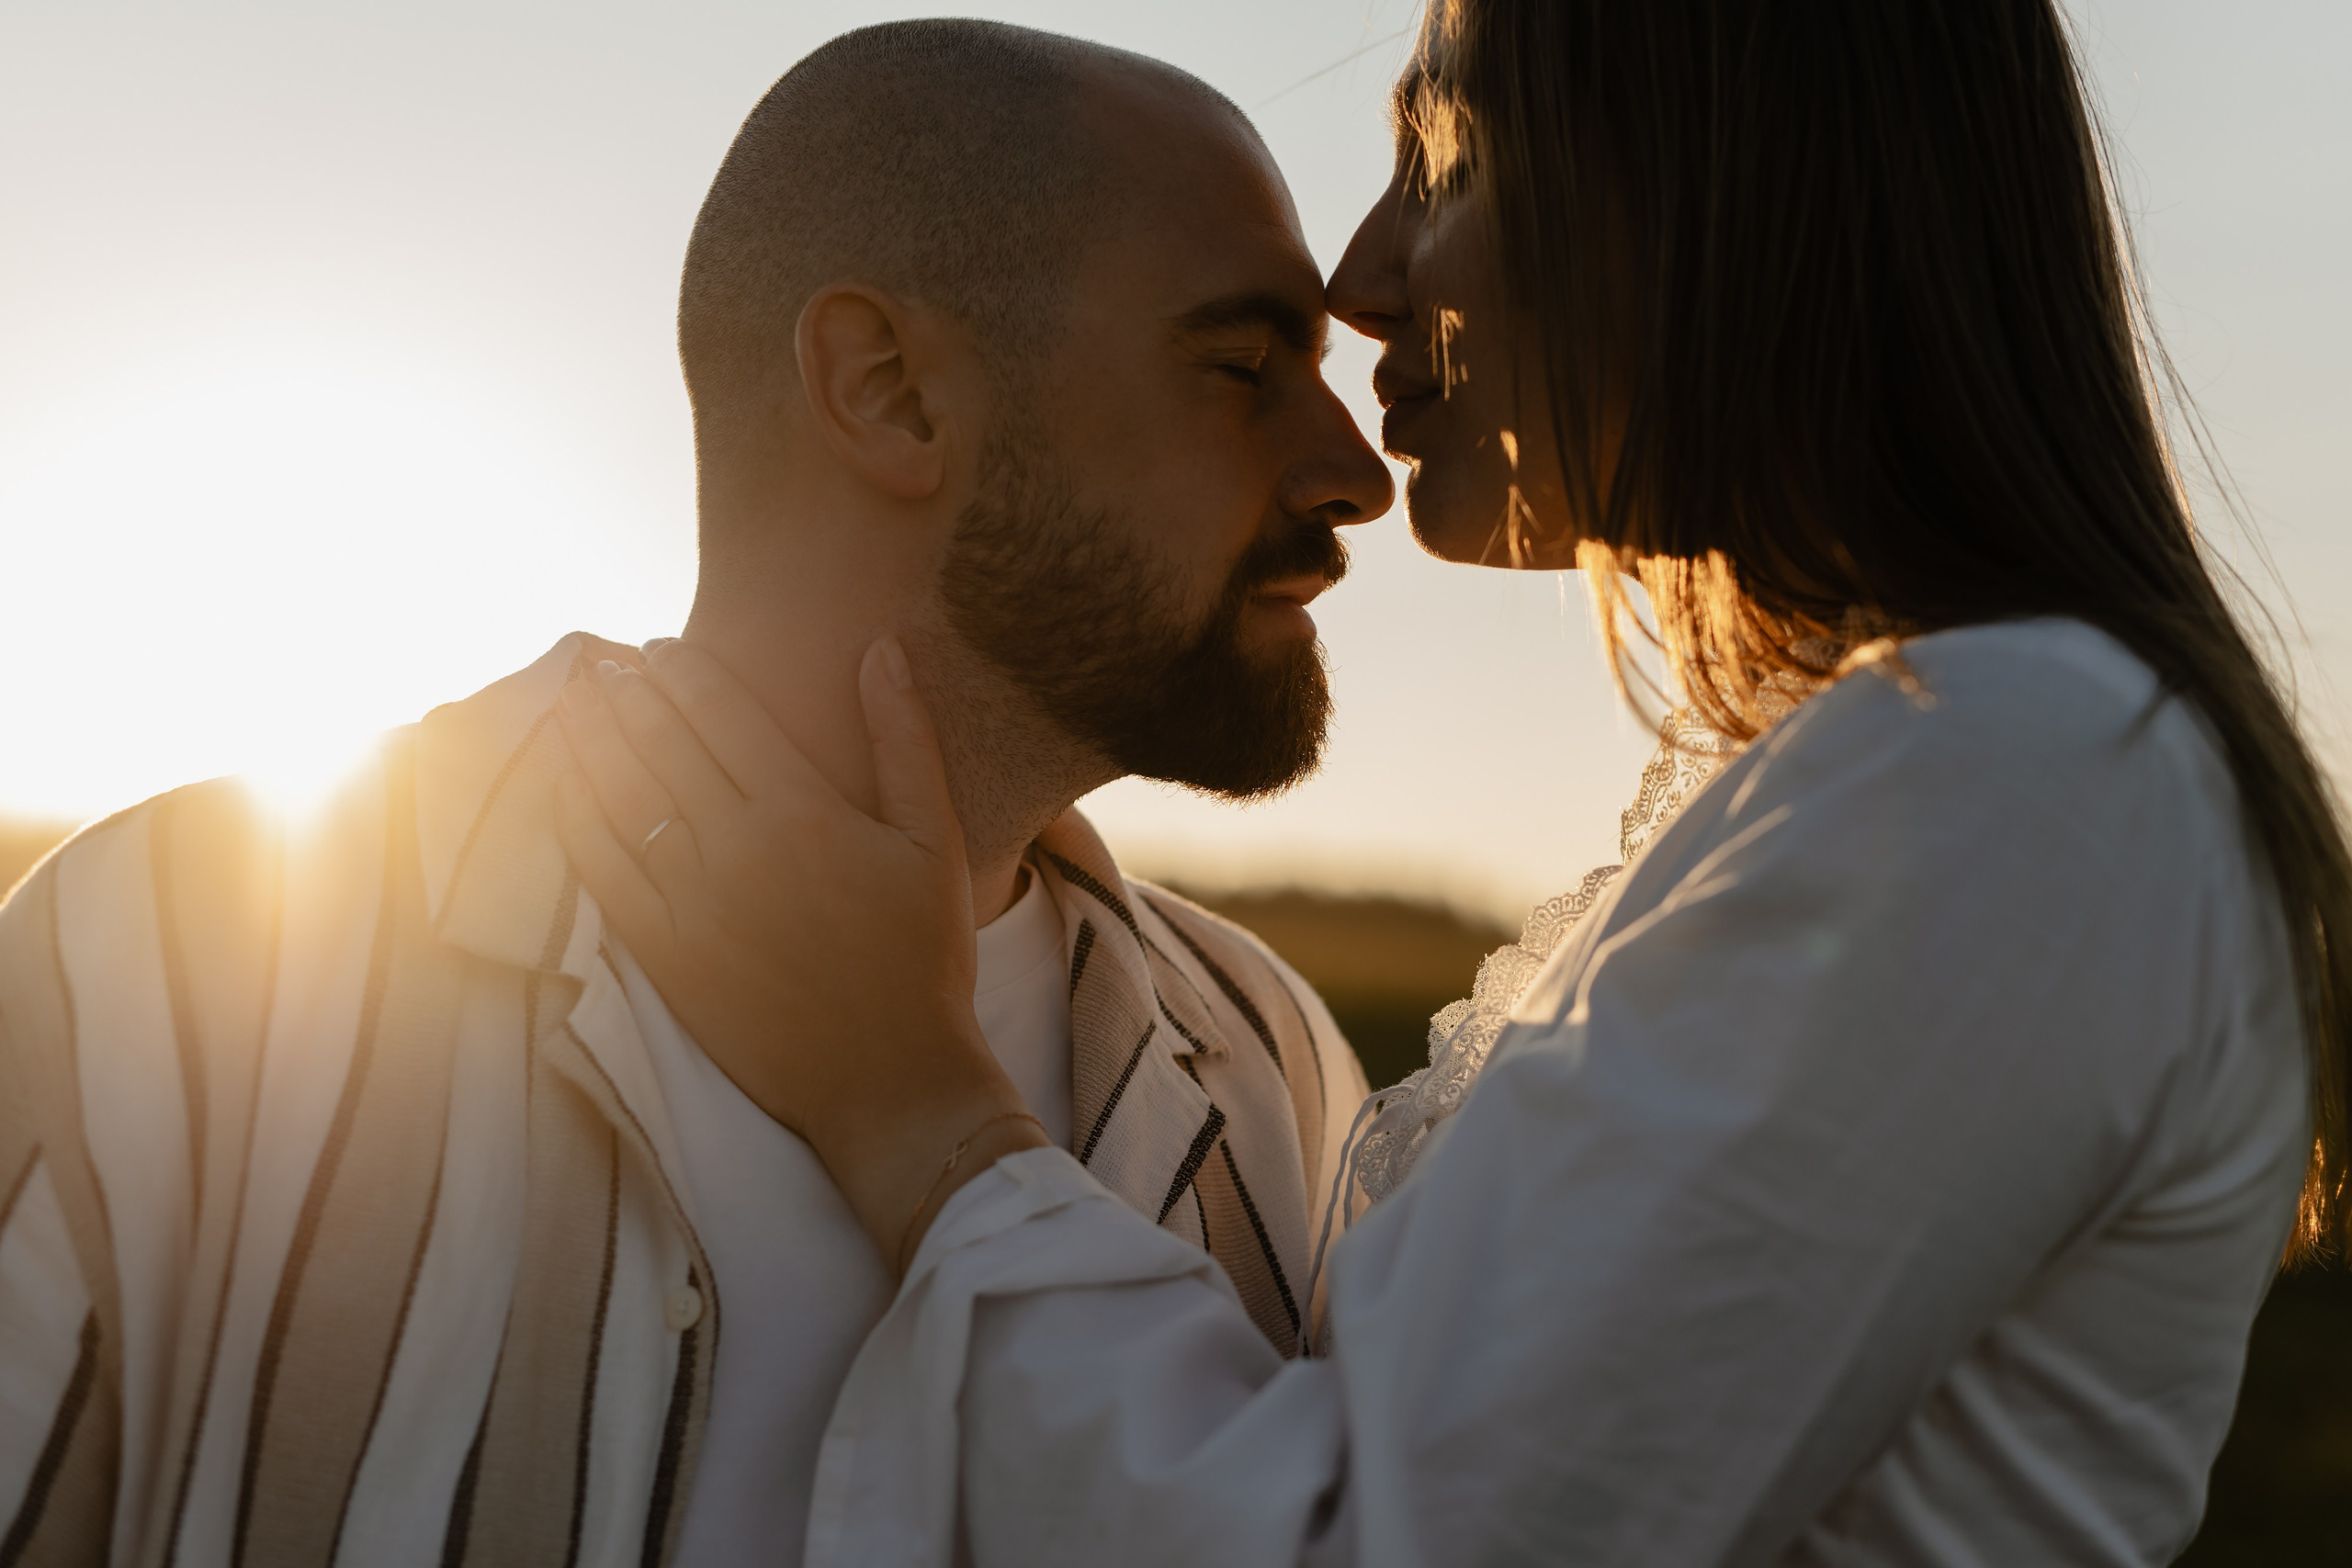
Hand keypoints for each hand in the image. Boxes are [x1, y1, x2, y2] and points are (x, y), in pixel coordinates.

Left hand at [553, 637, 1047, 1272]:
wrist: (888, 1078)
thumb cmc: (922, 959)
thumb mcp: (936, 841)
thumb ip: (905, 739)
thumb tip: (881, 649)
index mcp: (802, 809)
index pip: (720, 712)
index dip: (682, 670)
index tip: (660, 649)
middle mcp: (736, 845)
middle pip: (658, 743)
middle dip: (624, 692)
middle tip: (602, 660)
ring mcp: (691, 901)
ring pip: (618, 796)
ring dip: (588, 739)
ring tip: (573, 700)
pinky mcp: (663, 954)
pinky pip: (600, 870)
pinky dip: (573, 818)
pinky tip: (561, 787)